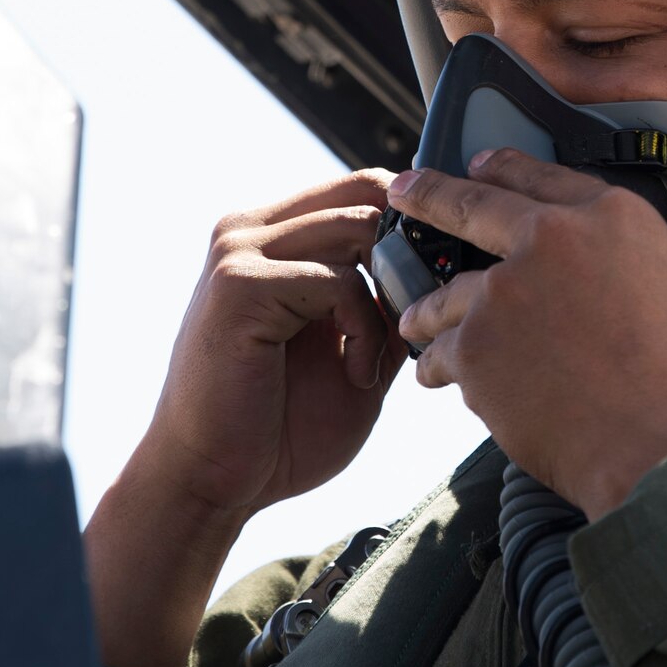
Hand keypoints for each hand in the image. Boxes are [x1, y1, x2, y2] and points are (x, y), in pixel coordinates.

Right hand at [86, 170, 409, 666]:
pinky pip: (338, 279)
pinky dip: (364, 330)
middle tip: (428, 317)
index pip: (364, 185)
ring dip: (392, 296)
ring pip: (359, 229)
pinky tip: (359, 377)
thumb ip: (392, 303)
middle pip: (367, 192)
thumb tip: (450, 266)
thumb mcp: (360, 351)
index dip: (419, 221)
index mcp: (274, 236)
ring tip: (384, 358)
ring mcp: (239, 251)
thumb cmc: (282, 425)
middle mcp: (250, 229)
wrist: (214, 481)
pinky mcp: (239, 284)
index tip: (453, 275)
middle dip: (416, 253)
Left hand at [391, 150, 666, 518]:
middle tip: (407, 190)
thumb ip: (628, 267)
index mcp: (613, 220)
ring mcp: (504, 293)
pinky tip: (438, 378)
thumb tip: (605, 279)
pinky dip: (441, 368)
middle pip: (473, 207)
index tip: (480, 164)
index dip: (508, 167)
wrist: (663, 446)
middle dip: (432, 195)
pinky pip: (443, 354)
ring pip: (447, 296)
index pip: (547, 177)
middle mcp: (552, 240)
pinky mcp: (474, 348)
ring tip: (414, 320)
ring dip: (428, 310)